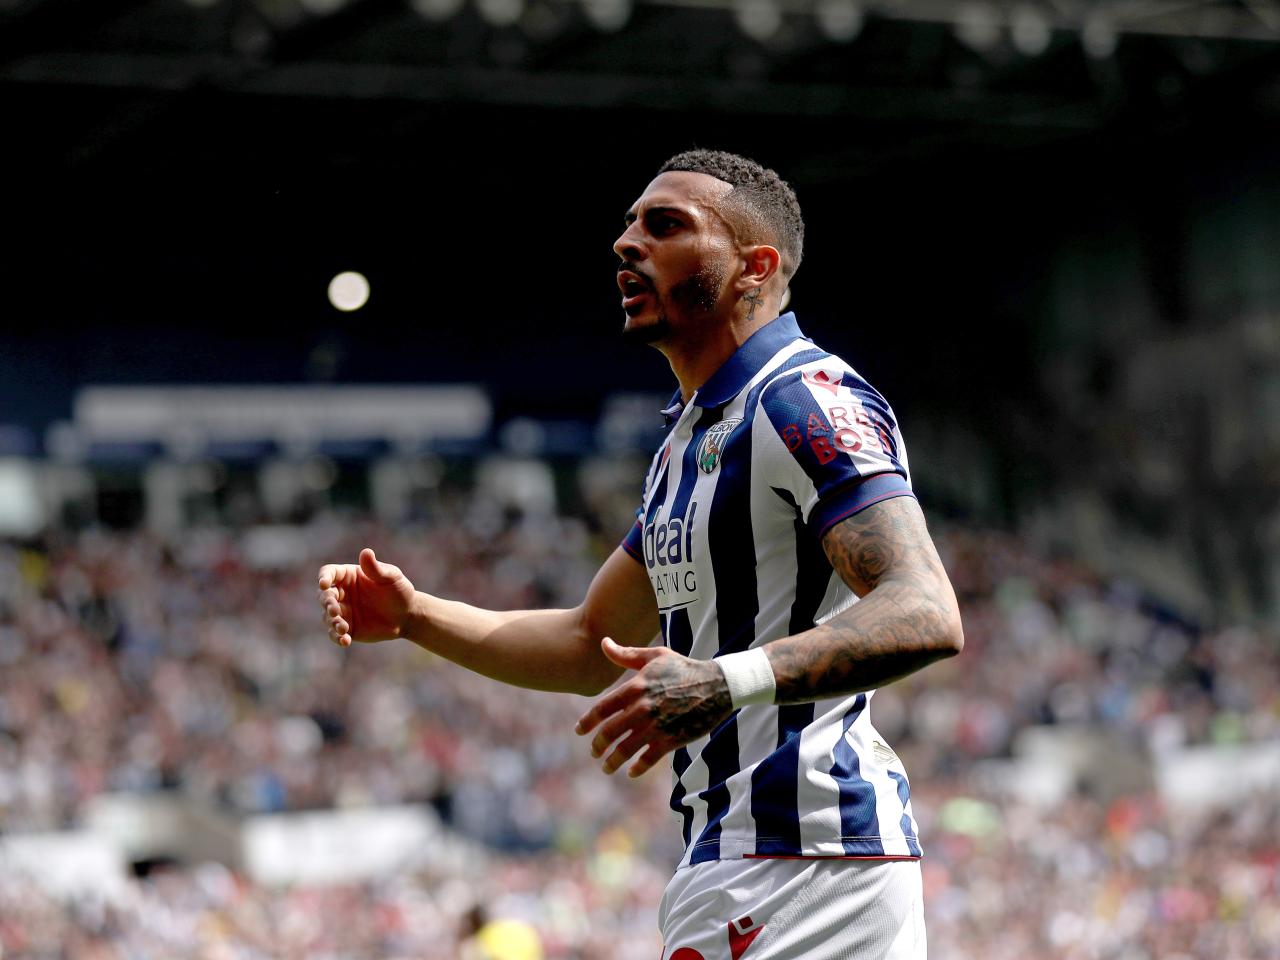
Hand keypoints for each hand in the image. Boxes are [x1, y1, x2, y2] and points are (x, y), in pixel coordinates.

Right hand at [317, 548, 415, 646]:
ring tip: (343, 628)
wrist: (407, 615)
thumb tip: (366, 552)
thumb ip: (376, 568)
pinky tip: (345, 641)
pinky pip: (335, 634)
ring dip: (332, 622)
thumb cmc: (399, 590)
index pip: (329, 573)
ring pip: (328, 616)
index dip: (324, 577)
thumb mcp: (391, 577)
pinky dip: (337, 638)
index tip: (324, 584)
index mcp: (348, 576)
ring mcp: (343, 612)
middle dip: (327, 603)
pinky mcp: (348, 629)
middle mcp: (341, 593)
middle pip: (324, 596)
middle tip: (335, 610)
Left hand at [575, 637, 732, 778]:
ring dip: (612, 761)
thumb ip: (627, 653)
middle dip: (598, 745)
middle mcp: (642, 708)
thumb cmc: (684, 668)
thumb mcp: (655, 655)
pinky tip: (631, 772)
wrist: (717, 685)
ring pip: (626, 749)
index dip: (587, 722)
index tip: (579, 731)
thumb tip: (603, 642)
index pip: (602, 708)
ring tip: (606, 767)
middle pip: (610, 732)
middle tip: (594, 752)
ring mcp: (656, 726)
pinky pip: (648, 759)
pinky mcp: (671, 740)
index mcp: (636, 687)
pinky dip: (637, 768)